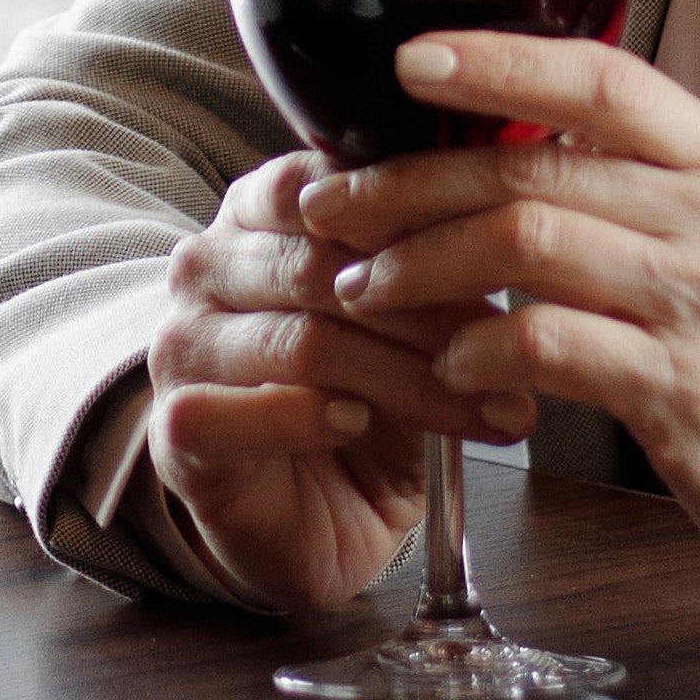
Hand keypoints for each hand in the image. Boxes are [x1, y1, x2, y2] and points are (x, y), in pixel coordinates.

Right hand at [141, 154, 486, 617]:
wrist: (313, 516)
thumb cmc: (367, 399)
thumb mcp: (408, 321)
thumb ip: (432, 262)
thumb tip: (522, 218)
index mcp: (256, 213)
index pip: (320, 183)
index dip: (413, 216)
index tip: (499, 252)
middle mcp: (206, 267)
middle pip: (321, 268)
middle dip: (428, 311)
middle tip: (509, 348)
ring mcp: (183, 347)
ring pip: (300, 342)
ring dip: (402, 378)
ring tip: (478, 408)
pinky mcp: (177, 429)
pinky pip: (232, 411)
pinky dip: (303, 417)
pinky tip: (356, 425)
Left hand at [327, 30, 699, 631]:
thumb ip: (642, 180)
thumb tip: (510, 133)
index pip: (599, 75)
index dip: (496, 58)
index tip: (405, 64)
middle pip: (531, 165)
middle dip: (407, 182)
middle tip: (334, 206)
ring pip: (522, 244)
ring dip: (420, 265)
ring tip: (366, 286)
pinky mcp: (683, 393)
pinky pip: (545, 345)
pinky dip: (474, 350)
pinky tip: (446, 365)